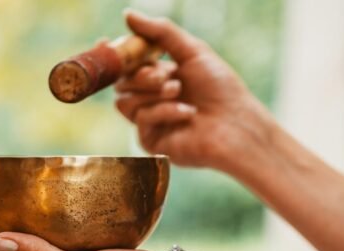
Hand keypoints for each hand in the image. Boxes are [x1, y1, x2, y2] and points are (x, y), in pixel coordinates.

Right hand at [115, 10, 276, 175]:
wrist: (237, 124)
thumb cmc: (221, 89)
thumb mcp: (192, 51)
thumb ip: (161, 32)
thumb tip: (128, 14)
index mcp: (160, 76)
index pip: (127, 65)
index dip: (115, 54)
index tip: (106, 41)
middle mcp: (152, 99)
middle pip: (121, 82)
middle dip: (141, 74)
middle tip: (166, 74)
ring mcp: (151, 121)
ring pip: (125, 101)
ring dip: (152, 93)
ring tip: (178, 91)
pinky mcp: (152, 142)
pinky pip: (140, 120)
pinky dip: (164, 111)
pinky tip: (187, 113)